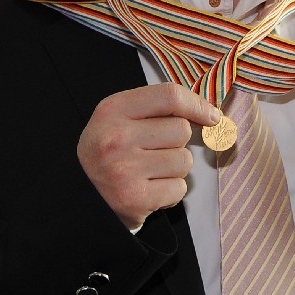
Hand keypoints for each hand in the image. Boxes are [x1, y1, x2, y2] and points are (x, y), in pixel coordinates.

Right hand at [77, 82, 220, 229]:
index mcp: (113, 109)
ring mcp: (125, 169)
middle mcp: (117, 137)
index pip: (169, 96)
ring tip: (150, 171)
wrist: (82, 197)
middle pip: (181, 130)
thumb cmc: (110, 151)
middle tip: (155, 151)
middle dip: (177, 141)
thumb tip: (210, 114)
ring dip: (175, 167)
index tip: (212, 115)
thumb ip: (158, 109)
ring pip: (184, 160)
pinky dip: (170, 190)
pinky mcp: (135, 199)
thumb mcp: (121, 118)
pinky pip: (179, 188)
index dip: (197, 104)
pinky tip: (149, 189)